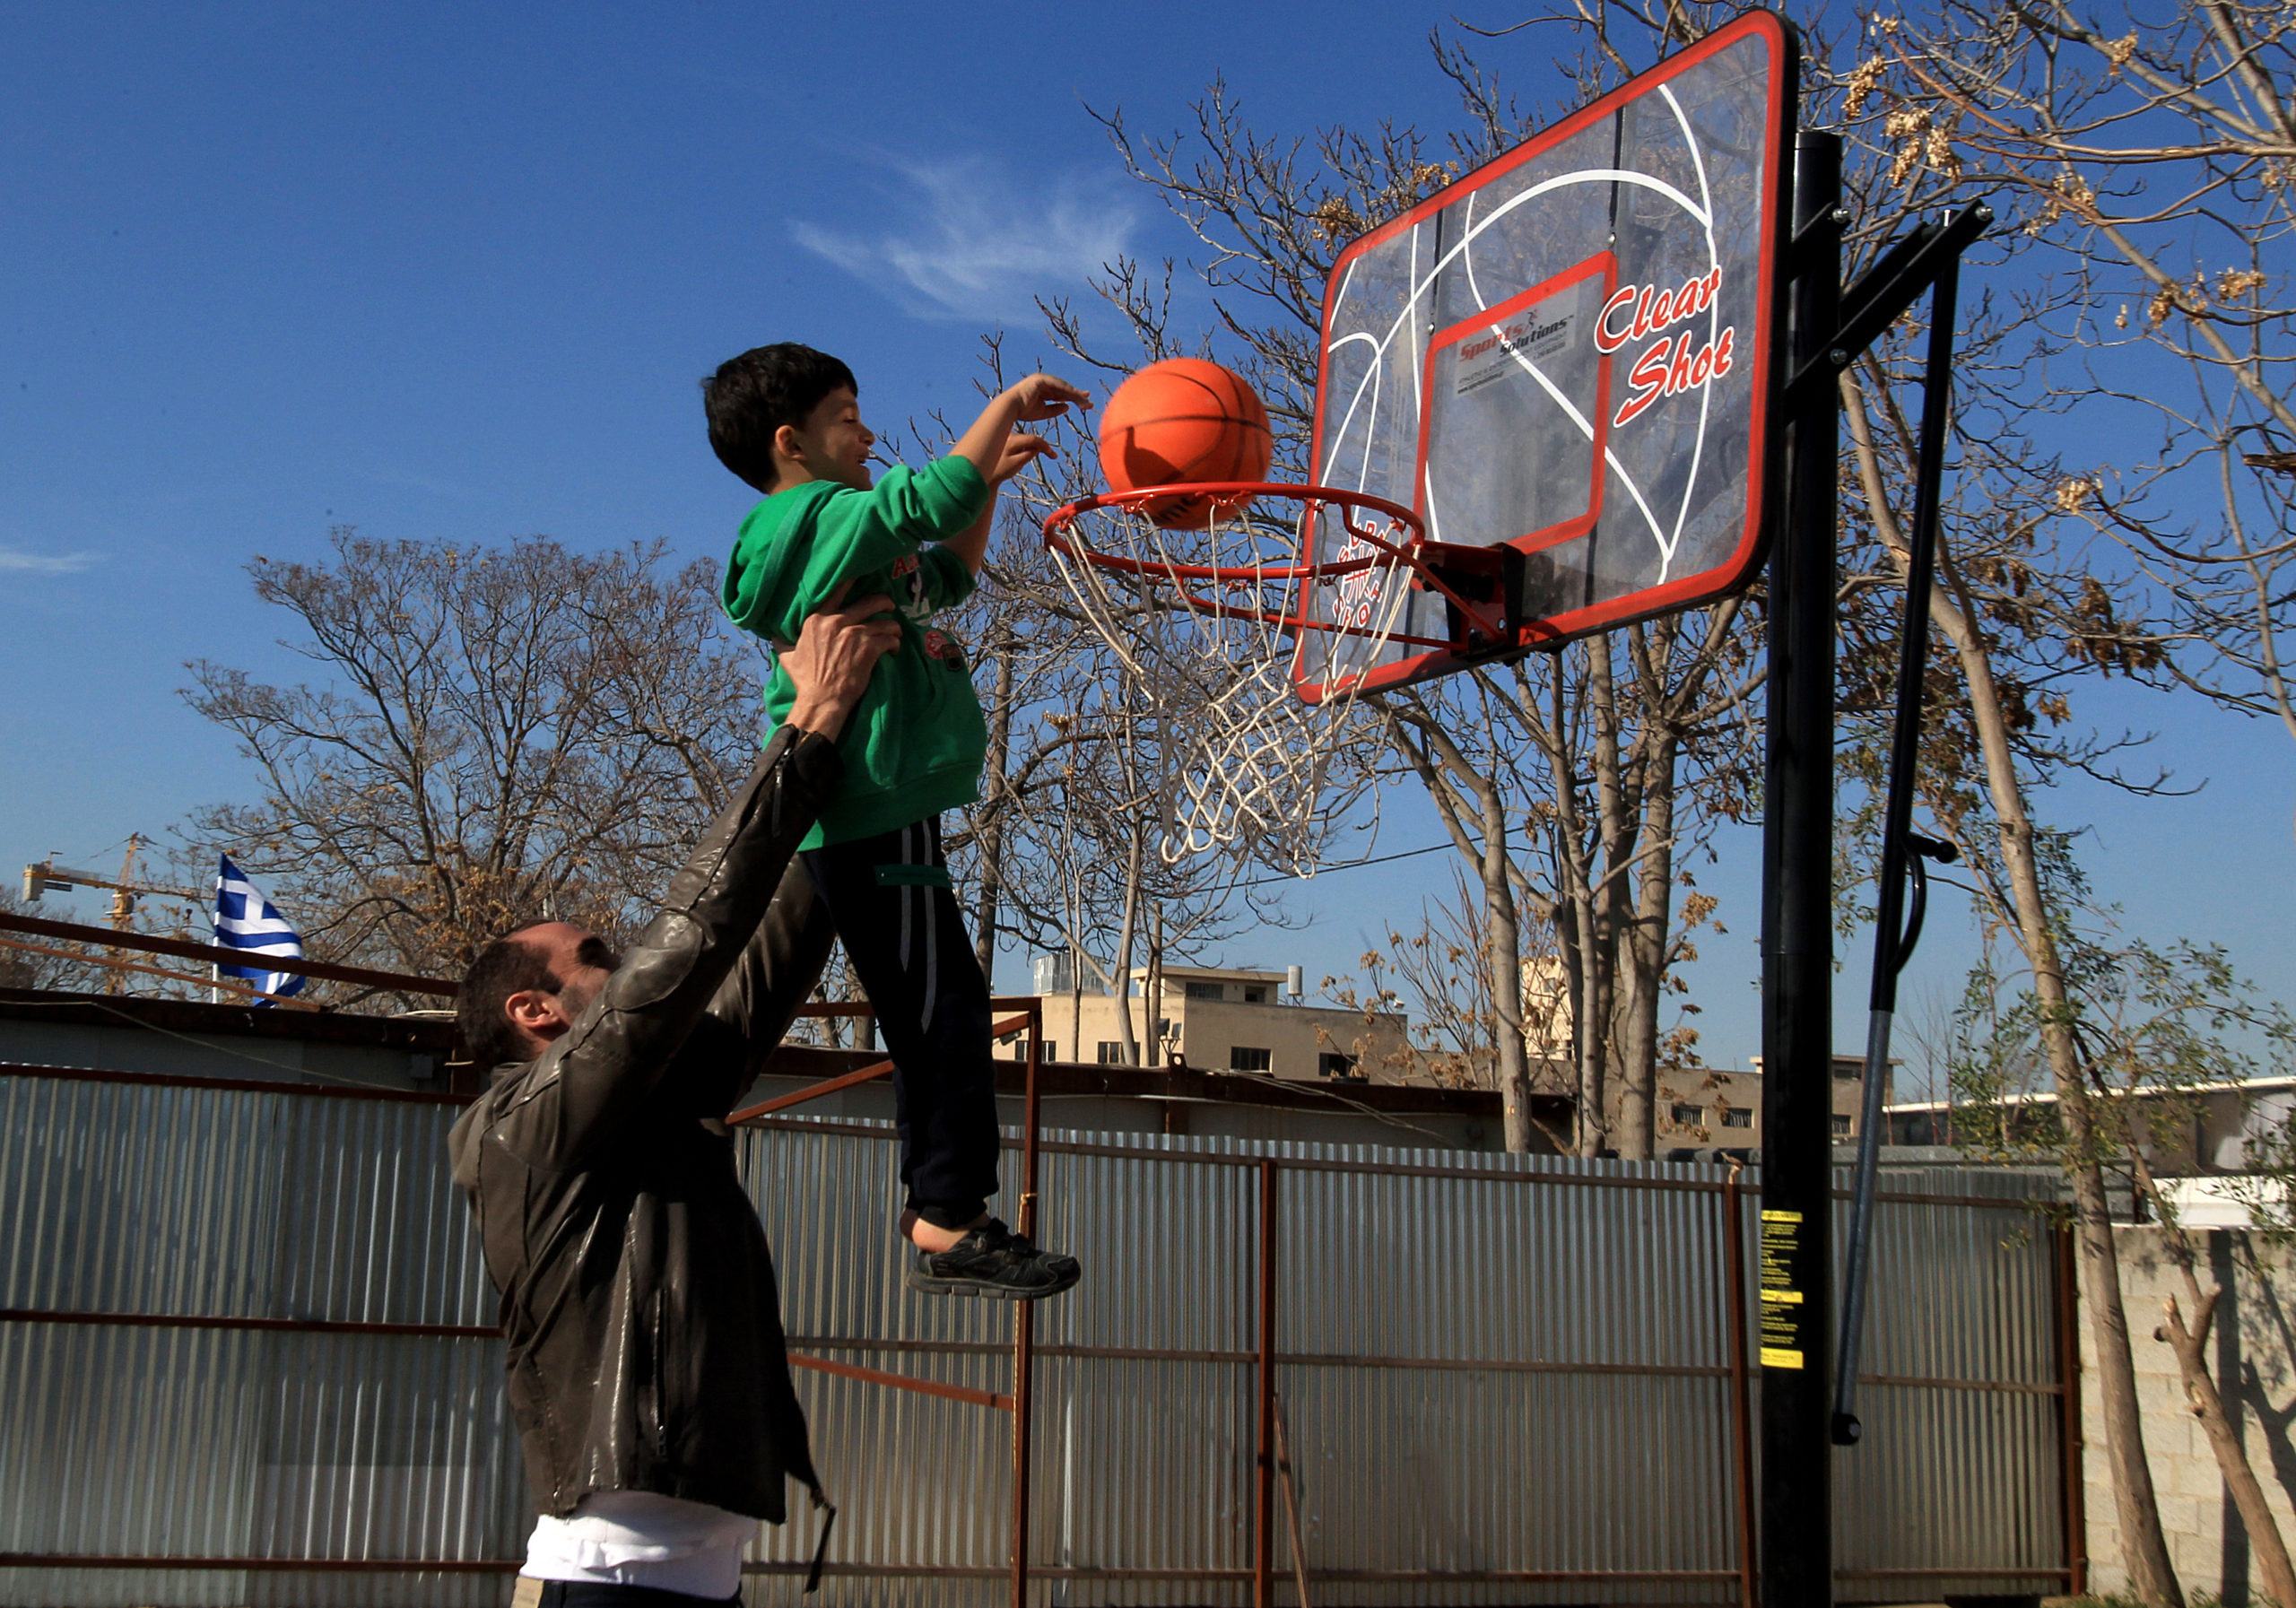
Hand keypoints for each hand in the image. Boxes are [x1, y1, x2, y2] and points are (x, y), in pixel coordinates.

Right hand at [780, 593, 900, 739]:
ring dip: (892, 627)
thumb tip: (773, 633)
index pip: (837, 592)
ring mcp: (855, 634)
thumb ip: (784, 640)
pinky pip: (889, 639)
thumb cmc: (805, 679)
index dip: (851, 582)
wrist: (821, 698)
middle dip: (883, 602)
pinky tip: (894, 649)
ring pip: (884, 622)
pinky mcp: (869, 648)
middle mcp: (837, 622)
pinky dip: (894, 643)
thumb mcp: (787, 656)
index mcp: (817, 620)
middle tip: (889, 607)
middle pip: (869, 602)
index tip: (862, 577)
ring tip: (895, 633)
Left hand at [990, 432, 1055, 483]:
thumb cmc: (999, 470)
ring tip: (1018, 463)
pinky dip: (1023, 448)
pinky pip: (1019, 442)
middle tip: (1051, 456)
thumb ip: (1028, 454)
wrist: (983, 472)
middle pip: (1030, 439)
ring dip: (1030, 449)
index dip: (1045, 447)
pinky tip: (1014, 460)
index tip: (1053, 456)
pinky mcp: (1005, 438)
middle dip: (1040, 447)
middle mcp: (1008, 434)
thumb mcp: (1016, 465)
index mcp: (1011, 440)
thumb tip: (1038, 447)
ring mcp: (1006, 435)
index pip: (1033, 440)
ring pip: (1025, 441)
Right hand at [1004, 373, 1091, 422]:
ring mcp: (1042, 379)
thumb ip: (1055, 409)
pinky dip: (1067, 390)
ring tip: (1085, 401)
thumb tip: (1068, 406)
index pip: (1061, 393)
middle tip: (1089, 404)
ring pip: (1063, 387)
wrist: (1010, 408)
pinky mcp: (1040, 379)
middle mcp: (1043, 382)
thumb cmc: (1023, 412)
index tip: (1085, 404)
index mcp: (1043, 389)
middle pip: (1064, 389)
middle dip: (1077, 396)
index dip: (1073, 398)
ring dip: (1075, 394)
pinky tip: (1076, 396)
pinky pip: (1057, 385)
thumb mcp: (1043, 412)